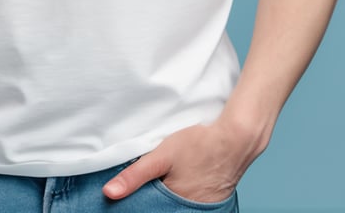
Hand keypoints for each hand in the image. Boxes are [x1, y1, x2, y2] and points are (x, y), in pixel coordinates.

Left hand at [102, 121, 245, 203]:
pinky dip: (182, 197)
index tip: (132, 200)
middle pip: (164, 209)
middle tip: (152, 185)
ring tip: (167, 182)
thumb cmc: (199, 145)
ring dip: (169, 198)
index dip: (140, 205)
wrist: (236, 138)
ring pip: (177, 207)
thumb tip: (108, 192)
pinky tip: (180, 182)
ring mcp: (204, 209)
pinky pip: (191, 204)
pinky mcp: (213, 203)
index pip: (150, 212)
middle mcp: (191, 212)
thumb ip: (135, 175)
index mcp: (175, 207)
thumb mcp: (162, 155)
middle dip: (154, 202)